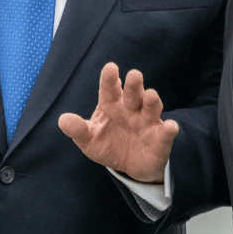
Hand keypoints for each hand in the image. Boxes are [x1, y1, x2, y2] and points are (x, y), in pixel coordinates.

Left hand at [58, 62, 178, 183]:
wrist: (130, 165)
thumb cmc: (108, 144)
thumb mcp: (89, 139)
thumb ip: (77, 129)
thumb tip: (62, 120)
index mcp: (112, 105)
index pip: (110, 89)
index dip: (110, 79)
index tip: (111, 68)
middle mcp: (132, 108)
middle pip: (134, 93)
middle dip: (134, 85)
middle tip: (134, 75)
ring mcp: (148, 122)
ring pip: (152, 108)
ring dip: (153, 101)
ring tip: (151, 95)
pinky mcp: (161, 138)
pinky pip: (166, 132)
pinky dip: (169, 129)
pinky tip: (170, 127)